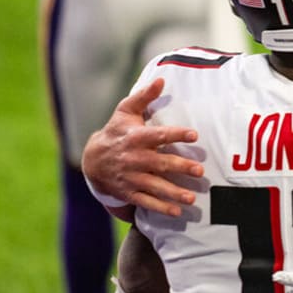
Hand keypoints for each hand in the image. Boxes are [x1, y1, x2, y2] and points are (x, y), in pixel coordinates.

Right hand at [81, 77, 203, 217]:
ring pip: (154, 186)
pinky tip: (177, 212)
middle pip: (160, 164)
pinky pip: (146, 202)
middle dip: (180, 168)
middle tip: (200, 171)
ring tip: (191, 198)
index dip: (176, 135)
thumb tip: (162, 79)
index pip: (158, 135)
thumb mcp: (125, 112)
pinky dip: (160, 208)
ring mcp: (131, 177)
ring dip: (173, 193)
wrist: (92, 160)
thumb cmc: (116, 132)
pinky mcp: (129, 192)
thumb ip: (144, 97)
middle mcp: (134, 158)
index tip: (195, 135)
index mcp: (135, 137)